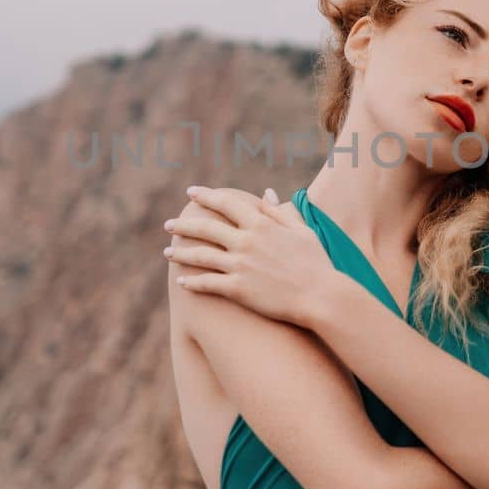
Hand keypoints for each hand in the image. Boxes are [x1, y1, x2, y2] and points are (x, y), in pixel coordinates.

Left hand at [164, 185, 337, 329]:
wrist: (321, 296)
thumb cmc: (316, 263)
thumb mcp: (301, 230)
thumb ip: (280, 211)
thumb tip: (266, 193)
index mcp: (261, 224)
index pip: (226, 203)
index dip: (206, 196)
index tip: (191, 192)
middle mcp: (246, 241)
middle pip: (205, 228)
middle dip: (184, 224)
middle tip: (169, 224)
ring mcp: (240, 265)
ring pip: (200, 255)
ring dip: (180, 252)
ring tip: (167, 252)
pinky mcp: (238, 289)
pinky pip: (207, 283)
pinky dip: (192, 282)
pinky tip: (181, 281)